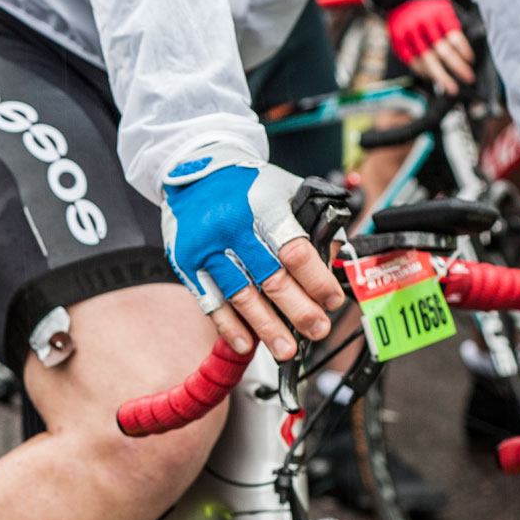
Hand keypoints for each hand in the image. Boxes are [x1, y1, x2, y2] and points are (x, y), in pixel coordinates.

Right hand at [160, 151, 344, 359]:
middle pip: (271, 279)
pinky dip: (230, 327)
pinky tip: (247, 344)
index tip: (332, 301)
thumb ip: (310, 226)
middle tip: (317, 330)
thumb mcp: (284, 192)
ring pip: (241, 296)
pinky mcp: (187, 264)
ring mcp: (207, 248)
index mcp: (263, 206)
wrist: (192, 170)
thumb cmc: (245, 185)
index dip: (317, 281)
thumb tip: (332, 265)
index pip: (295, 251)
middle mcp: (233, 227)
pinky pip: (211, 302)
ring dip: (266, 328)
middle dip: (299, 311)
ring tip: (285, 349)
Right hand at [385, 0, 474, 94]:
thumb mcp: (443, 9)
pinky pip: (411, 61)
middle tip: (468, 79)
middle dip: (457, 68)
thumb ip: (453, 25)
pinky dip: (423, 72)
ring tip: (451, 87)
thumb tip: (465, 51)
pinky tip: (433, 78)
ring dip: (440, 76)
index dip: (465, 52)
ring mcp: (408, 33)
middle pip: (442, 51)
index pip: (455, 37)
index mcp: (438, 13)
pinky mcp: (397, 40)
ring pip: (426, 59)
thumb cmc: (427, 8)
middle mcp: (423, 23)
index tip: (471, 62)